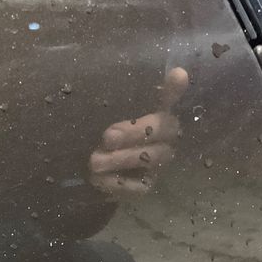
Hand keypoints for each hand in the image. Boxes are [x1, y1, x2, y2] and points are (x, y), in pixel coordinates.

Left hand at [89, 67, 188, 198]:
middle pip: (164, 129)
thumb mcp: (100, 118)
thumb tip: (152, 77)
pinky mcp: (147, 186)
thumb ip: (115, 99)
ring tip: (94, 161)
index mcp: (153, 114)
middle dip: (135, 132)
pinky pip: (140, 187)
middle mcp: (164, 137)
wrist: (83, 174)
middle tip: (107, 137)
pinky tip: (98, 179)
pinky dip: (118, 183)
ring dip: (123, 159)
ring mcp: (158, 163)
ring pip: (153, 158)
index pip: (171, 97)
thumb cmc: (98, 139)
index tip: (178, 75)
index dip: (175, 89)